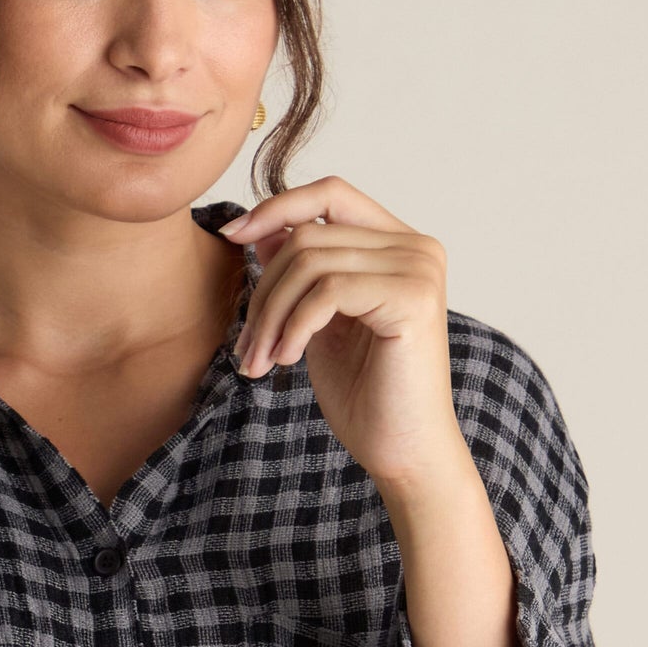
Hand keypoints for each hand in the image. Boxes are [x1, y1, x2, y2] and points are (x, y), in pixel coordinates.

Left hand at [221, 174, 460, 488]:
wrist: (402, 452)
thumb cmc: (366, 395)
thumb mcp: (318, 322)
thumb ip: (300, 272)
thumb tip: (258, 227)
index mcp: (397, 245)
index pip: (330, 194)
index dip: (276, 208)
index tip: (229, 236)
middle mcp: (416, 247)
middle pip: (308, 235)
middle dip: (263, 292)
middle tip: (248, 348)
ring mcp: (418, 268)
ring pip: (310, 262)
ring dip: (271, 316)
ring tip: (262, 361)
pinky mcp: (412, 297)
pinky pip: (327, 291)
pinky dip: (294, 327)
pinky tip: (289, 361)